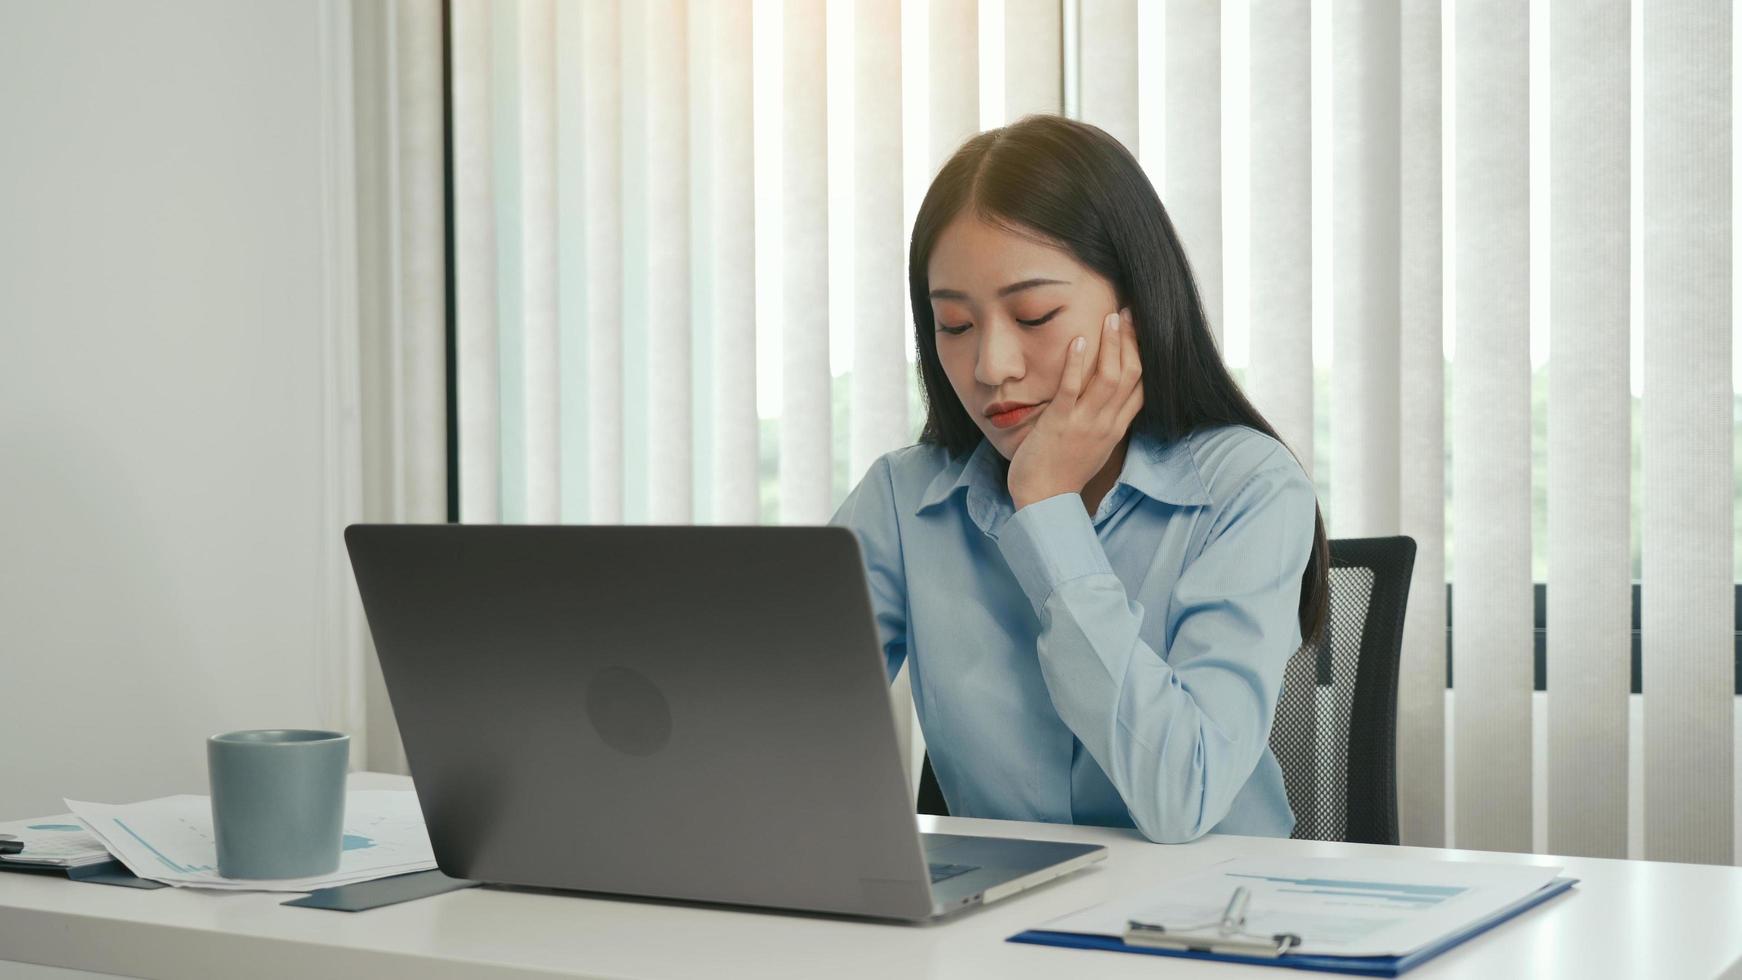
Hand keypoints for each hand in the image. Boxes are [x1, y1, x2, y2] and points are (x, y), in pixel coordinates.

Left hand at [1007, 308, 1144, 509]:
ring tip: (1112, 318)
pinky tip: (1079, 341)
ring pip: (1109, 379)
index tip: (1141, 330)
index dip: (1145, 356)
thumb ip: (1102, 421)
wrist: (1042, 501)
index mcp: (1115, 429)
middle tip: (1129, 312)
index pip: (1142, 388)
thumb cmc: (1062, 473)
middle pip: (1131, 376)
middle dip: (1133, 341)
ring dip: (1113, 345)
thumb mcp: (1093, 447)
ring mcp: (1084, 424)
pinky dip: (1078, 364)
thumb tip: (1106, 398)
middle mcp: (1106, 424)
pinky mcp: (1060, 424)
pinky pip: (1072, 389)